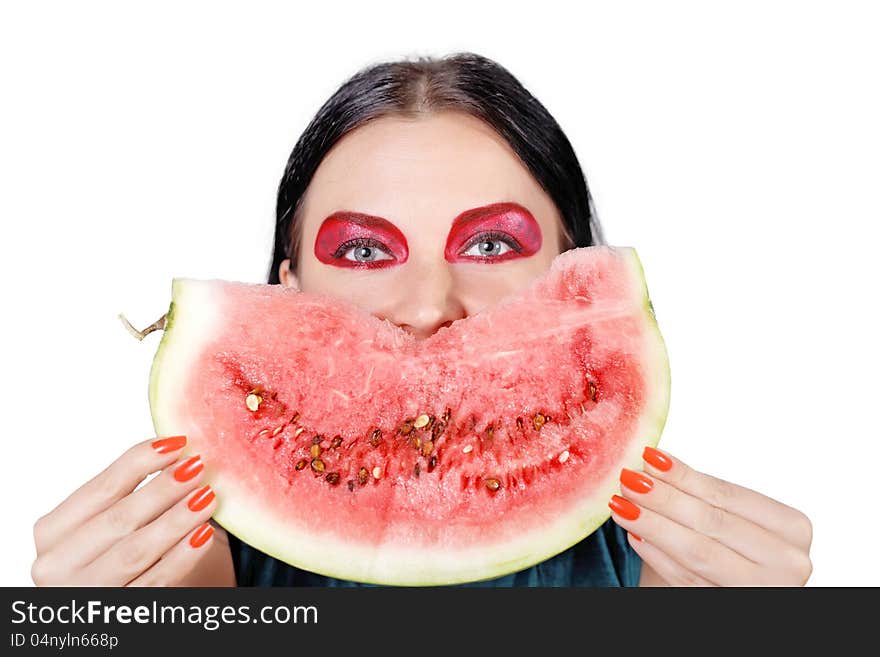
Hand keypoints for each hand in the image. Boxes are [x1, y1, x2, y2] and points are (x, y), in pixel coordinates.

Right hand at [31, 435, 235, 585]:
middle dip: (163, 490)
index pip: (101, 489)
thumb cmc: (114, 547)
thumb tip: (176, 446)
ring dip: (176, 520)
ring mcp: (85, 593)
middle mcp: (57, 565)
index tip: (178, 442)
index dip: (140, 462)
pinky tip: (204, 534)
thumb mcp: (109, 520)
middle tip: (198, 467)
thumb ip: (129, 490)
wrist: (117, 595)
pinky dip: (181, 556)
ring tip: (207, 495)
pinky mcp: (117, 614)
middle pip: (119, 519)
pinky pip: (154, 582)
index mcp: (50, 532)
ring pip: (135, 551)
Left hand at [608, 446, 812, 585]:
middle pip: (713, 522)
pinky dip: (658, 557)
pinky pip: (689, 580)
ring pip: (698, 553)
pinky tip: (635, 536)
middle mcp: (788, 563)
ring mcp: (763, 590)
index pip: (728, 496)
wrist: (734, 588)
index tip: (648, 456)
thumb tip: (652, 459)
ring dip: (653, 525)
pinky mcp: (732, 607)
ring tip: (621, 504)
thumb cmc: (734, 548)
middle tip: (627, 479)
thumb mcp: (728, 518)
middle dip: (664, 498)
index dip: (685, 476)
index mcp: (793, 527)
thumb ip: (699, 493)